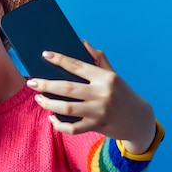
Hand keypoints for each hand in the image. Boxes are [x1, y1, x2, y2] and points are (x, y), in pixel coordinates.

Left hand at [27, 41, 155, 153]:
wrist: (139, 120)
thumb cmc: (122, 94)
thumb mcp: (113, 75)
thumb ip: (98, 60)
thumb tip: (83, 43)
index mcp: (106, 78)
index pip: (78, 66)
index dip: (60, 59)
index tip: (45, 55)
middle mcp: (102, 94)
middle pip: (68, 88)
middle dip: (46, 85)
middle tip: (32, 82)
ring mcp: (99, 112)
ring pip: (67, 108)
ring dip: (49, 103)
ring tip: (39, 98)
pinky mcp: (96, 126)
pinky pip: (72, 128)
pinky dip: (59, 125)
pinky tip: (52, 118)